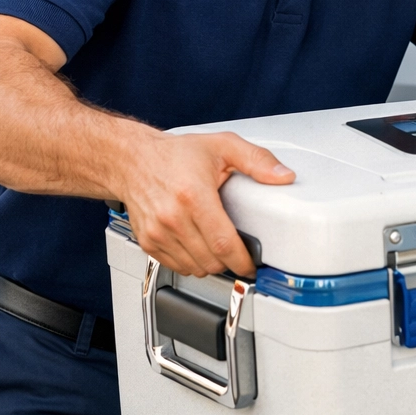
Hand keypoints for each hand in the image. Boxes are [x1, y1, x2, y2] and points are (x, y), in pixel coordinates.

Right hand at [116, 130, 294, 277]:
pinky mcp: (148, 242)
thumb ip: (256, 160)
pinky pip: (177, 266)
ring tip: (217, 246)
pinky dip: (192, 262)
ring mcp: (158, 232)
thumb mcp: (221, 146)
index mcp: (193, 196)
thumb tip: (283, 175)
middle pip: (211, 260)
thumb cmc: (174, 154)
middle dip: (229, 261)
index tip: (251, 265)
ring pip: (195, 268)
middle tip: (237, 251)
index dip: (242, 260)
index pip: (223, 244)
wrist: (132, 159)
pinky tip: (197, 245)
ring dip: (211, 264)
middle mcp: (172, 217)